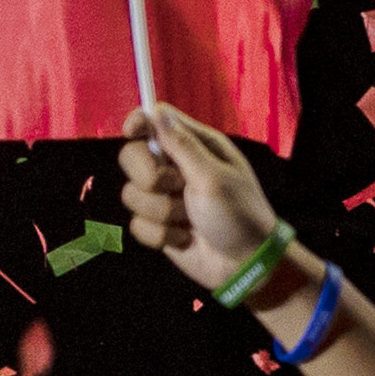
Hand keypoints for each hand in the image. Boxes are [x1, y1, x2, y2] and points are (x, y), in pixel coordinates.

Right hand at [118, 100, 289, 300]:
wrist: (244, 264)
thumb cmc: (238, 215)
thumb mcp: (212, 177)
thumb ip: (182, 145)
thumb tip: (157, 111)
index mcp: (197, 147)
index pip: (156, 121)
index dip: (139, 122)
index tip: (131, 133)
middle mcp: (177, 168)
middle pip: (132, 156)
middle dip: (148, 176)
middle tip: (174, 187)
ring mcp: (165, 197)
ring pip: (131, 194)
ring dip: (160, 212)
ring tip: (188, 220)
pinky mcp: (158, 225)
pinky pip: (136, 225)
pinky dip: (160, 235)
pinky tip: (184, 238)